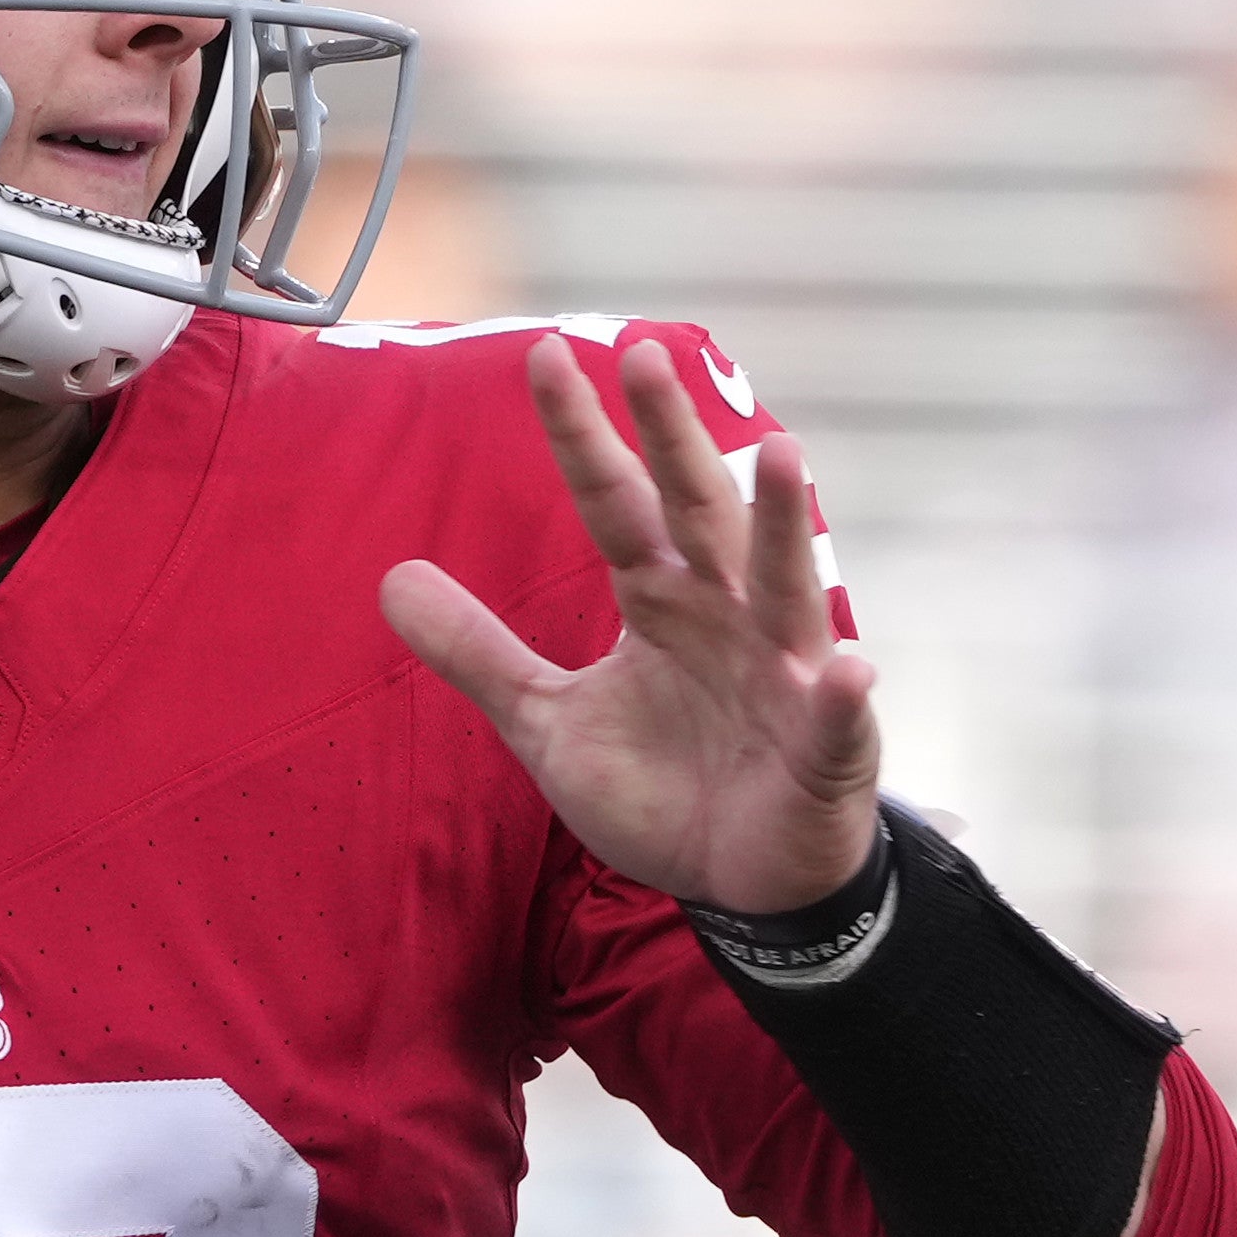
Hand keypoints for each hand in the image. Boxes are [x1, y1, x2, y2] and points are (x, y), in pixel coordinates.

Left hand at [383, 337, 882, 913]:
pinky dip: (838, 696)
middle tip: (645, 356)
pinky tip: (844, 669)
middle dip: (675, 438)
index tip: (549, 358)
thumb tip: (393, 577)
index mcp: (661, 600)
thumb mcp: (548, 721)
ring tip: (778, 455)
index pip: (615, 504)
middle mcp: (727, 614)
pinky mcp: (825, 748)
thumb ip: (480, 652)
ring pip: (783, 587)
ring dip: (782, 524)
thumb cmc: (661, 785)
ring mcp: (783, 674)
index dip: (583, 438)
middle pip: (697, 512)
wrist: (739, 880)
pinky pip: (833, 718)